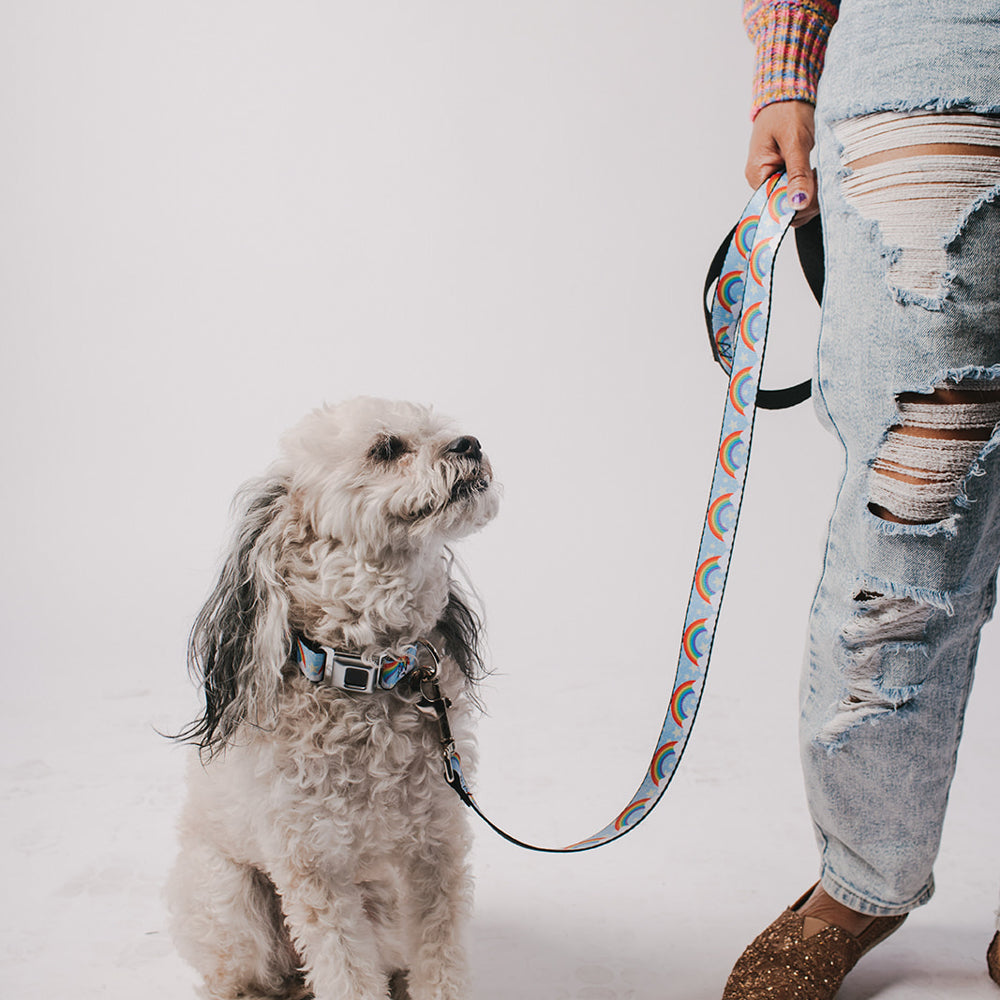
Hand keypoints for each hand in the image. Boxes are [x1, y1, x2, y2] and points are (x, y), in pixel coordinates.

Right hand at [745, 101, 818, 225]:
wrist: (788, 91)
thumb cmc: (787, 110)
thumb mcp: (795, 141)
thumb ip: (798, 174)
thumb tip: (798, 203)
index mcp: (757, 174)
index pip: (775, 205)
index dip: (797, 205)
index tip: (816, 191)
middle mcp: (761, 180)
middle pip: (783, 207)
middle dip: (806, 201)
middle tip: (822, 183)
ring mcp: (772, 178)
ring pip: (792, 202)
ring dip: (810, 195)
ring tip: (820, 176)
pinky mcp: (783, 174)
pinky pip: (796, 191)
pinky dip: (810, 188)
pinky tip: (816, 176)